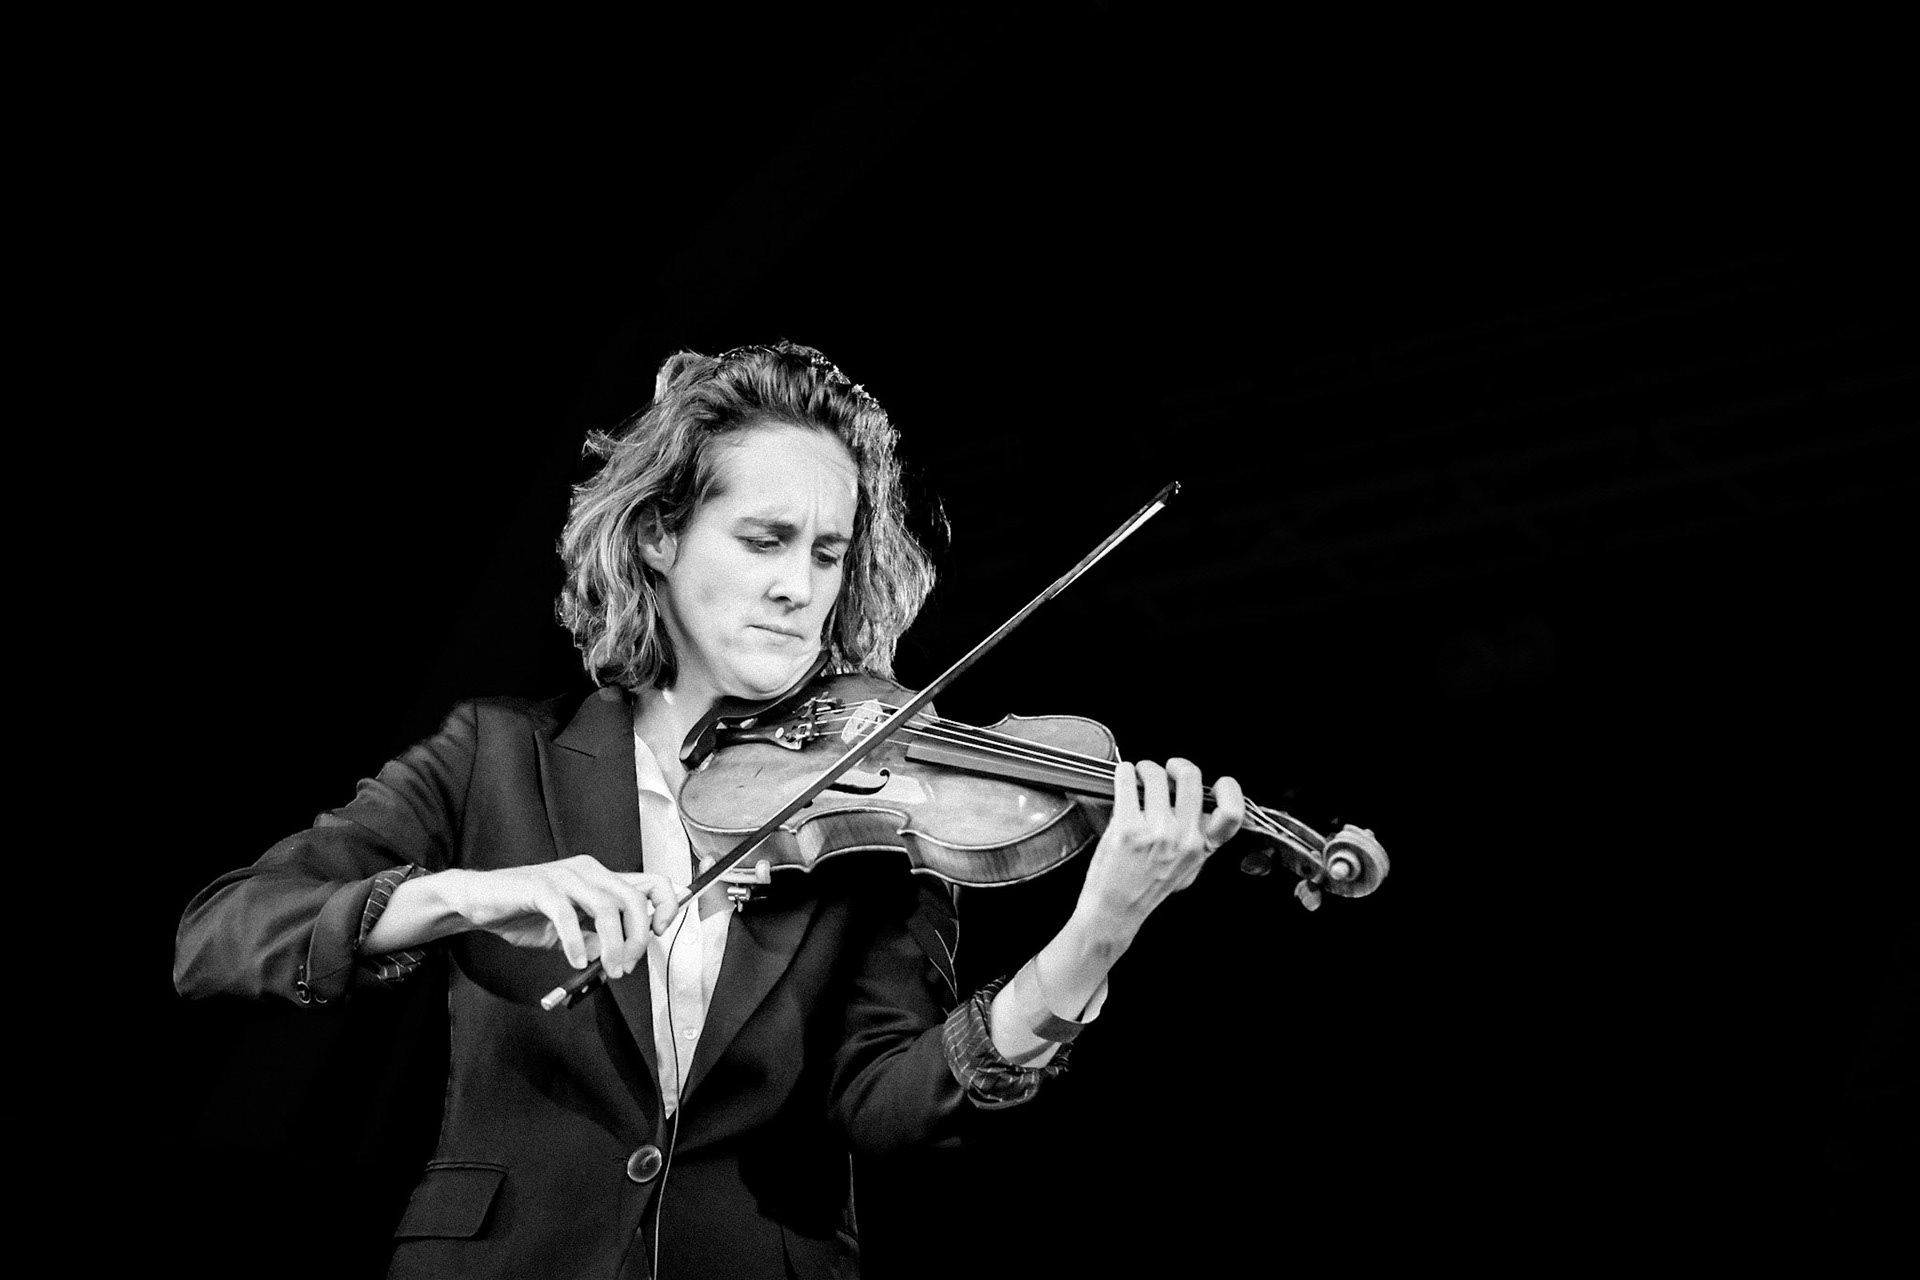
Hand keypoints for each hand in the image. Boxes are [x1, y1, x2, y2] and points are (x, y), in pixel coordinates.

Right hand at [436, 856, 680, 978]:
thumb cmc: (523, 912)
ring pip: (608, 908)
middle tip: (627, 966)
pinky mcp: (541, 886)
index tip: (658, 934)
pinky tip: (575, 961)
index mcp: (600, 878)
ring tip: (608, 969)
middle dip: (638, 938)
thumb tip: (618, 958)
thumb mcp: (568, 931)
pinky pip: (567, 915)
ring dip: (614, 945)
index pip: (651, 882)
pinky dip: (576, 943)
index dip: (666, 906)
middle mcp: (589, 871)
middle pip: (635, 899)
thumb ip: (595, 939)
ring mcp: (565, 876)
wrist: (478, 900)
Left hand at [1075, 758, 1244, 939]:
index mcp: (1201, 847)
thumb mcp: (1187, 869)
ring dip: (1145, 768)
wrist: (1115, 909)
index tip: (1217, 782)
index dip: (1229, 789)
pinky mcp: (1127, 827)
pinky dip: (1124, 772)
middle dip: (1177, 765)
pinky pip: (1126, 781)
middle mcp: (1182, 838)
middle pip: (1190, 778)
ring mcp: (1155, 831)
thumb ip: (1199, 841)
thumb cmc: (1147, 889)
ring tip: (1139, 775)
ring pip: (1155, 774)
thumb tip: (1204, 810)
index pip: (1231, 812)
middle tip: (1168, 768)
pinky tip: (1123, 776)